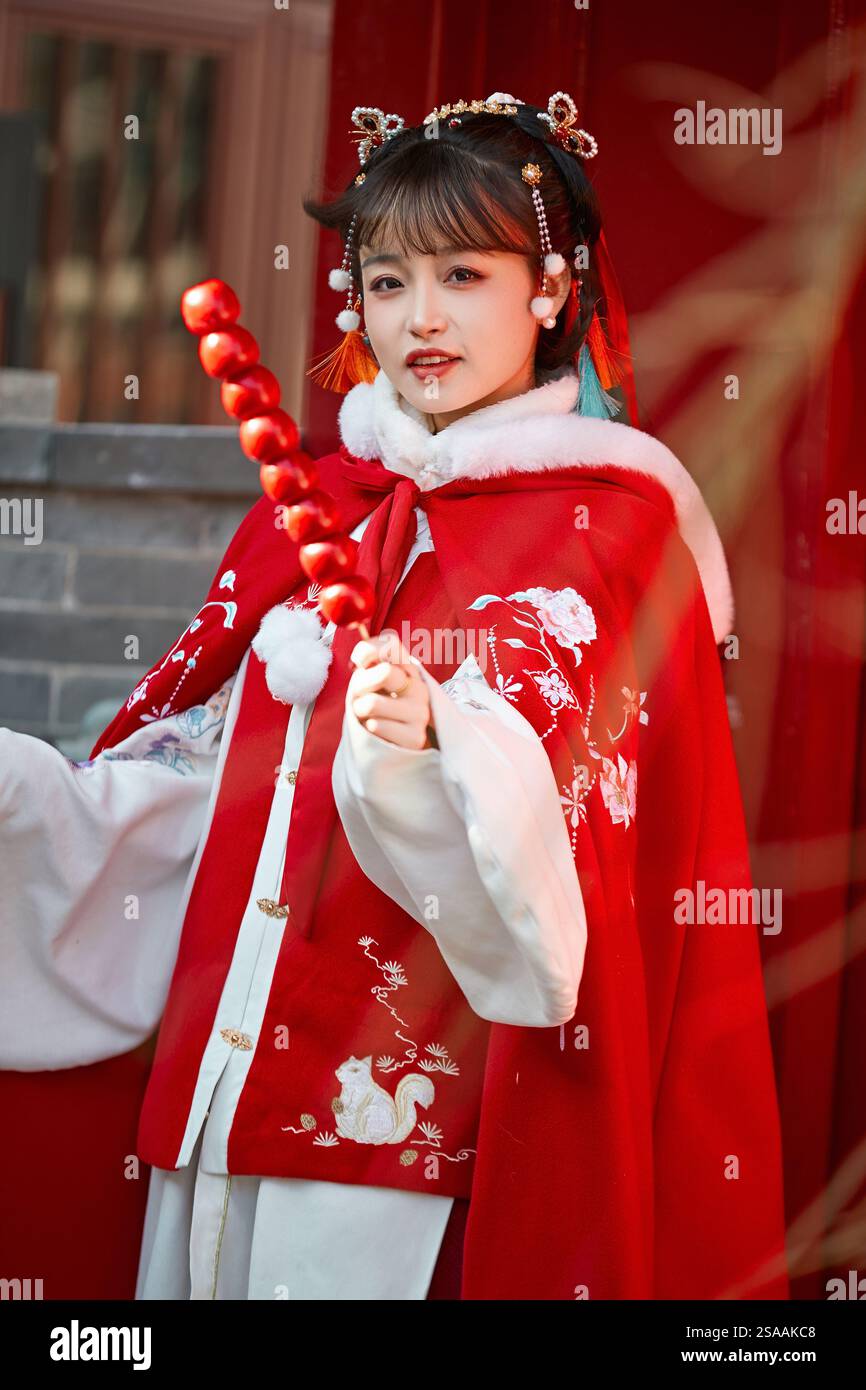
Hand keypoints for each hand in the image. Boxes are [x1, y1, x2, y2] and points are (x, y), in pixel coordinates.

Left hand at [348, 632, 435, 750]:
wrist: (383, 745)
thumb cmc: (373, 709)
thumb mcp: (368, 680)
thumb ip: (369, 661)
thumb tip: (363, 657)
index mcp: (408, 670)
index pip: (391, 645)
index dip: (368, 651)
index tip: (359, 662)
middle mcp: (419, 688)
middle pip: (385, 673)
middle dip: (361, 687)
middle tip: (361, 698)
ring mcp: (420, 713)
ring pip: (373, 703)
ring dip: (362, 712)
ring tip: (369, 717)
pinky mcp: (415, 737)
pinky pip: (376, 725)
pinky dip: (368, 729)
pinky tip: (377, 733)